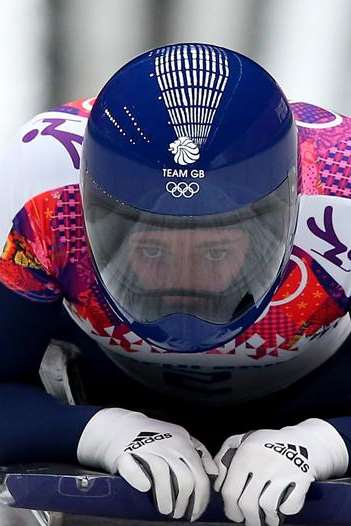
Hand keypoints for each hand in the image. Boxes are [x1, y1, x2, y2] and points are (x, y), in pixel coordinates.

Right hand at [77, 408, 216, 519]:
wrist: (121, 426)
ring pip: (162, 474)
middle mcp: (166, 445)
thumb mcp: (181, 438)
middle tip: (179, 515)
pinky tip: (145, 488)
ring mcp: (146, 448)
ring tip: (165, 510)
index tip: (195, 514)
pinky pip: (134, 468)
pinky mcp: (125, 453)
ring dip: (165, 498)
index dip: (200, 499)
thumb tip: (213, 473)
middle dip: (184, 503)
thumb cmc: (156, 436)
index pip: (199, 475)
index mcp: (182, 443)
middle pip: (184, 478)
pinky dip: (140, 479)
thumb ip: (200, 453)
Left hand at [214, 419, 347, 525]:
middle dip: (248, 519)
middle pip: (247, 503)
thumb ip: (223, 457)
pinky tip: (282, 507)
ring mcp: (283, 470)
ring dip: (267, 518)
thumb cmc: (268, 444)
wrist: (303, 441)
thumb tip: (217, 484)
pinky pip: (289, 505)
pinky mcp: (301, 478)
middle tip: (250, 521)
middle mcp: (263, 462)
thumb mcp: (242, 441)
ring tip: (267, 518)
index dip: (230, 508)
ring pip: (267, 507)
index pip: (230, 490)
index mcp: (246, 453)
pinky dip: (285, 511)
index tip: (234, 514)